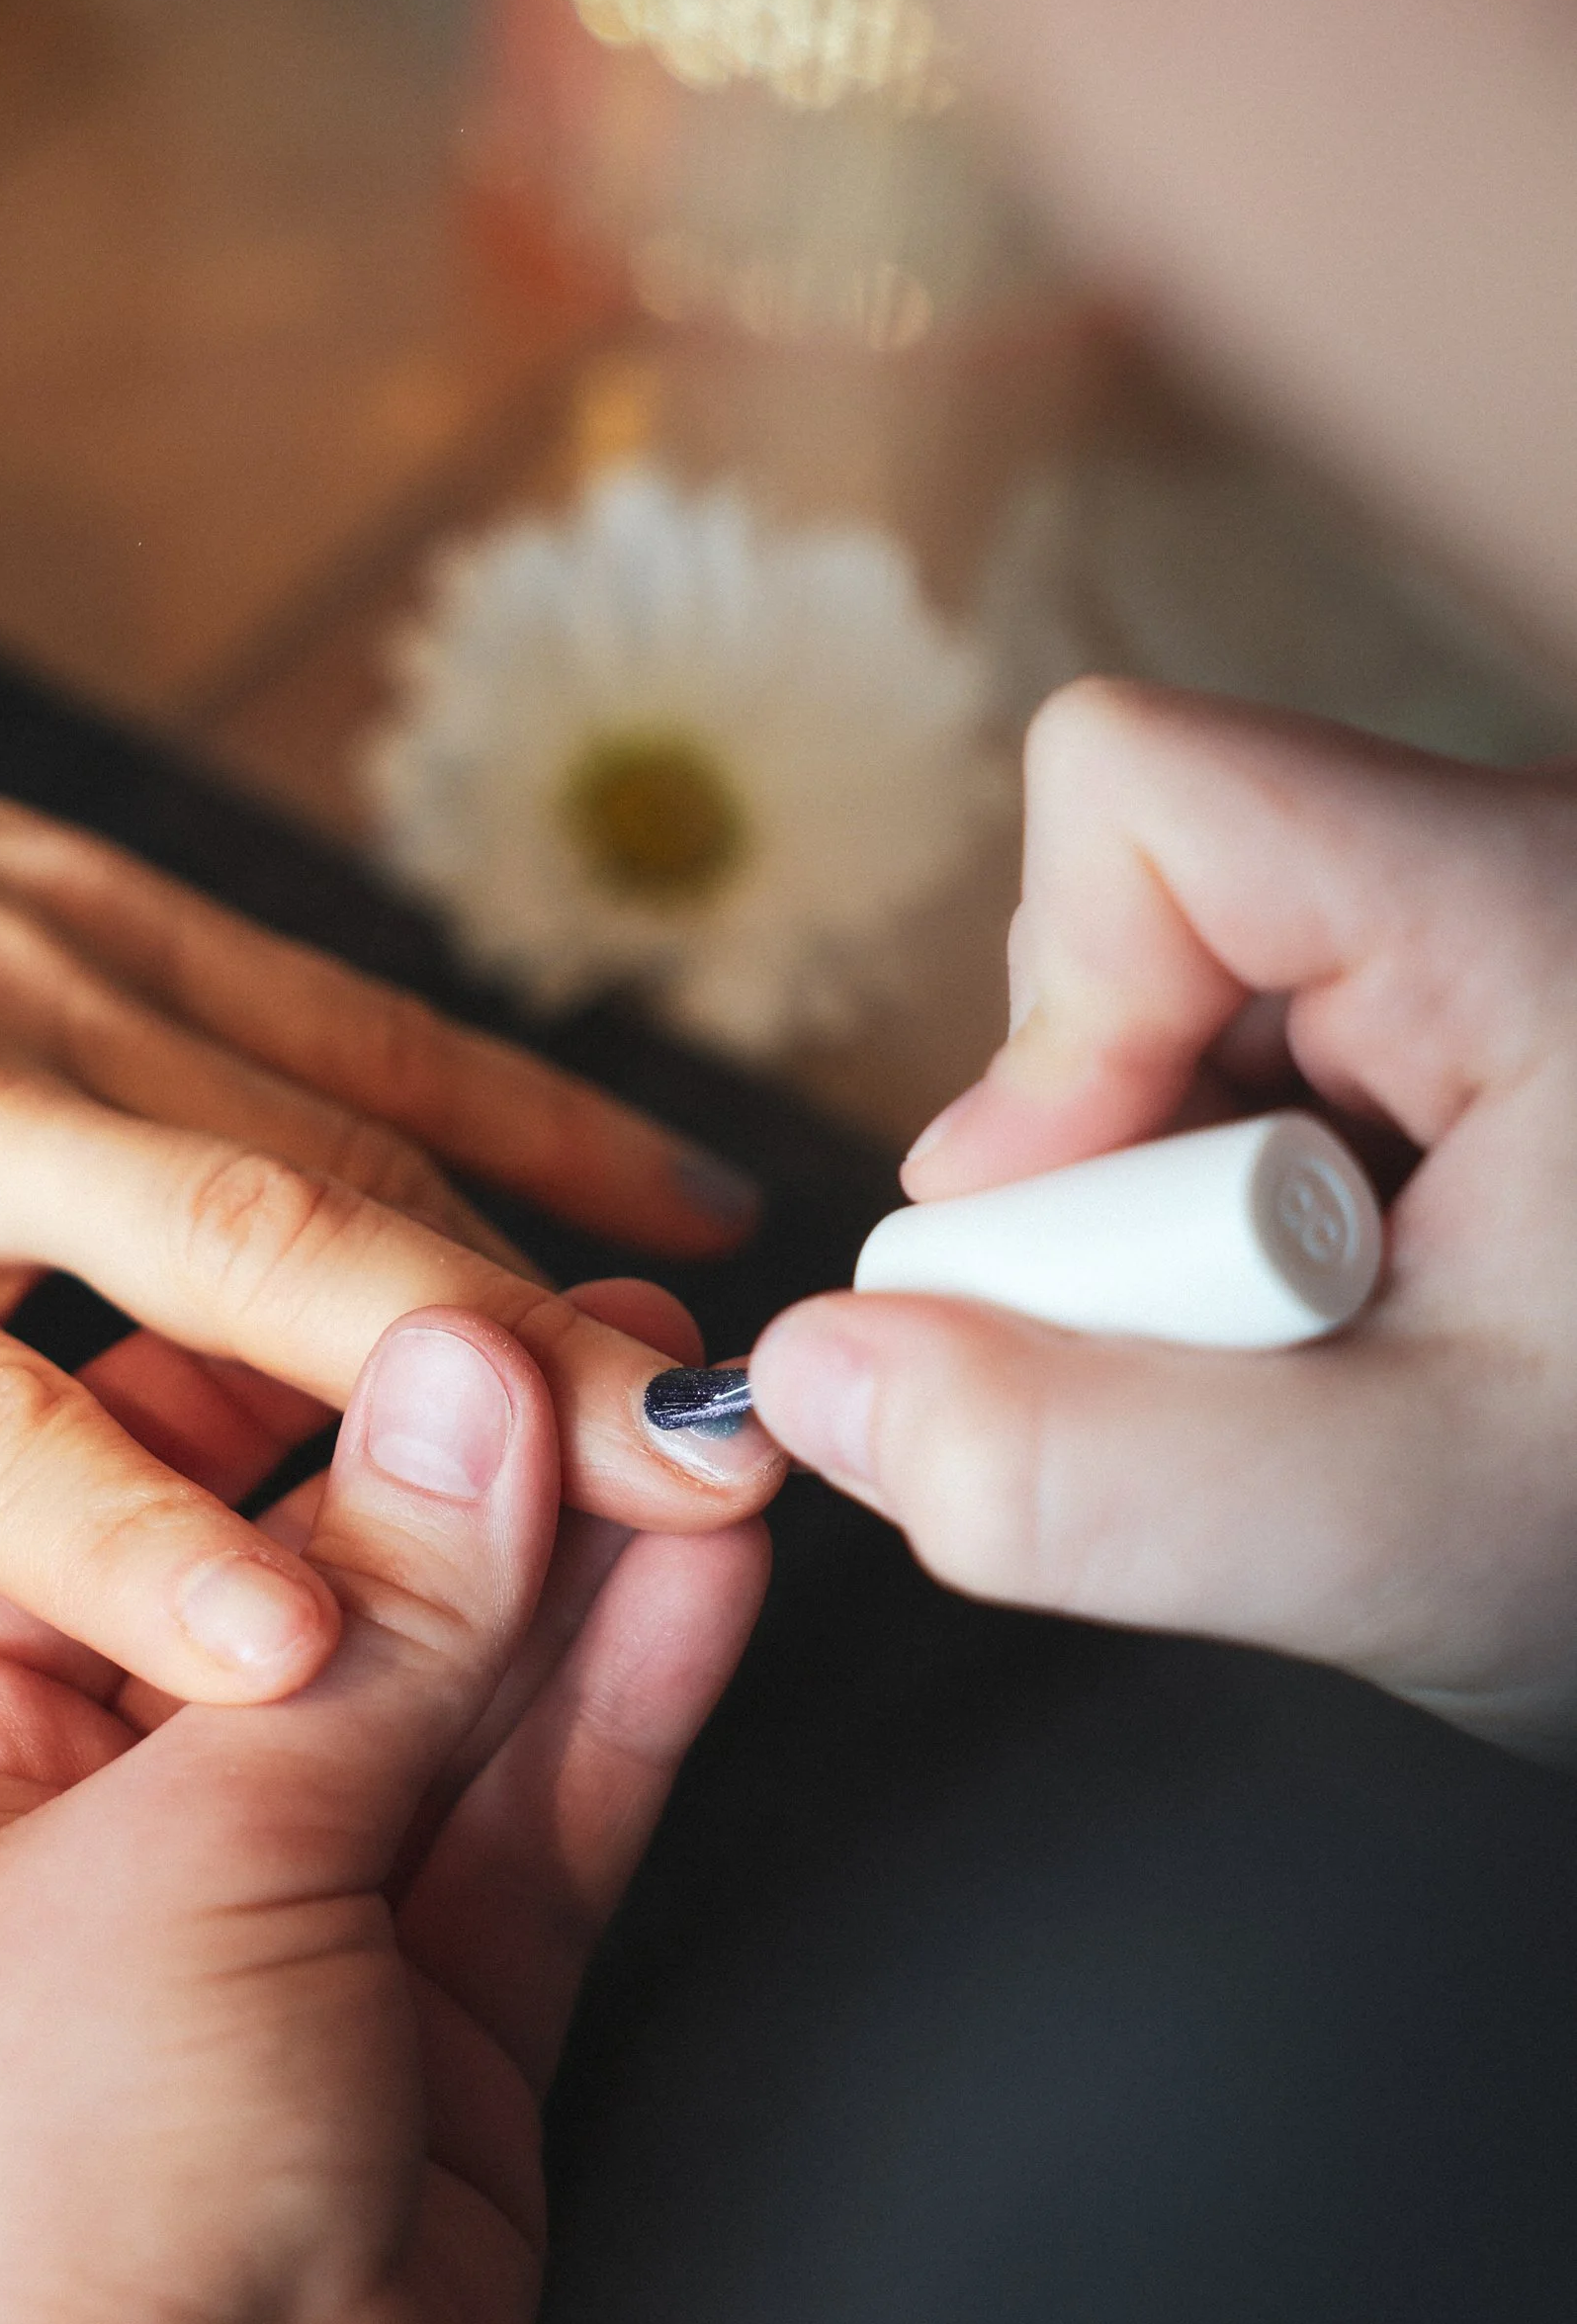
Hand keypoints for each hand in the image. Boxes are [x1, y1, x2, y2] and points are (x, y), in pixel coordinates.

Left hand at [0, 461, 778, 1846]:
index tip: (320, 1652)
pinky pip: (353, 1010)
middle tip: (672, 1481)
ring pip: (333, 1126)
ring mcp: (33, 969)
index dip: (142, 1540)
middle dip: (469, 1380)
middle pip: (227, 1247)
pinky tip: (669, 1188)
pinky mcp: (112, 891)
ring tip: (709, 1385)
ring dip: (535, 1262)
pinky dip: (525, 1103)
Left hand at [0, 1288, 766, 2323]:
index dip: (286, 1355)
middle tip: (628, 1312)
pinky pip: (538, 1813)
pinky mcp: (439, 2020)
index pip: (114, 1474)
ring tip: (706, 1398)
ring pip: (453, 1683)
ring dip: (577, 1552)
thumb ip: (371, 1619)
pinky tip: (714, 1565)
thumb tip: (479, 1364)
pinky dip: (627, 1693)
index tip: (445, 1244)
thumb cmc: (56, 2222)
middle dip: (464, 1449)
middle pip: (308, 1571)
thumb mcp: (195, 1857)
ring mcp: (283, 1921)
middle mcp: (102, 1815)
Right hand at [748, 676, 1576, 1756]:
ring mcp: (1506, 930)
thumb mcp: (1393, 1536)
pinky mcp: (1484, 1005)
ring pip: (1179, 997)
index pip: (1140, 787)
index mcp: (1535, 905)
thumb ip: (1081, 1474)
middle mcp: (1521, 863)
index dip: (1048, 1012)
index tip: (1080, 1229)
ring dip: (1168, 1204)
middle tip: (1234, 1352)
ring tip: (1319, 1355)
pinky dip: (1237, 1209)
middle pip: (1133, 909)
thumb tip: (819, 1375)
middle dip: (1108, 1158)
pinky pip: (1255, 1053)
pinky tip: (1349, 1321)